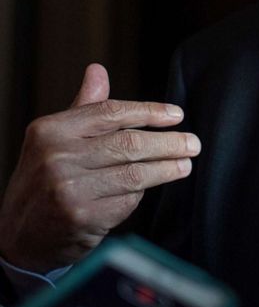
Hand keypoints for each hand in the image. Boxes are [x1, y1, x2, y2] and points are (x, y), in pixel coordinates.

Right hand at [0, 64, 199, 271]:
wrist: (18, 236)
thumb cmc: (44, 180)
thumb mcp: (54, 140)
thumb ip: (83, 108)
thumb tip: (98, 70)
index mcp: (50, 130)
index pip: (111, 112)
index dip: (150, 112)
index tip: (177, 115)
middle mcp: (57, 157)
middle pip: (130, 143)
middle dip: (169, 143)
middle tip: (193, 144)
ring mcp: (68, 188)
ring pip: (135, 173)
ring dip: (167, 168)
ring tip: (185, 165)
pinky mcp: (82, 217)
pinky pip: (127, 201)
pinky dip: (141, 195)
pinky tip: (148, 190)